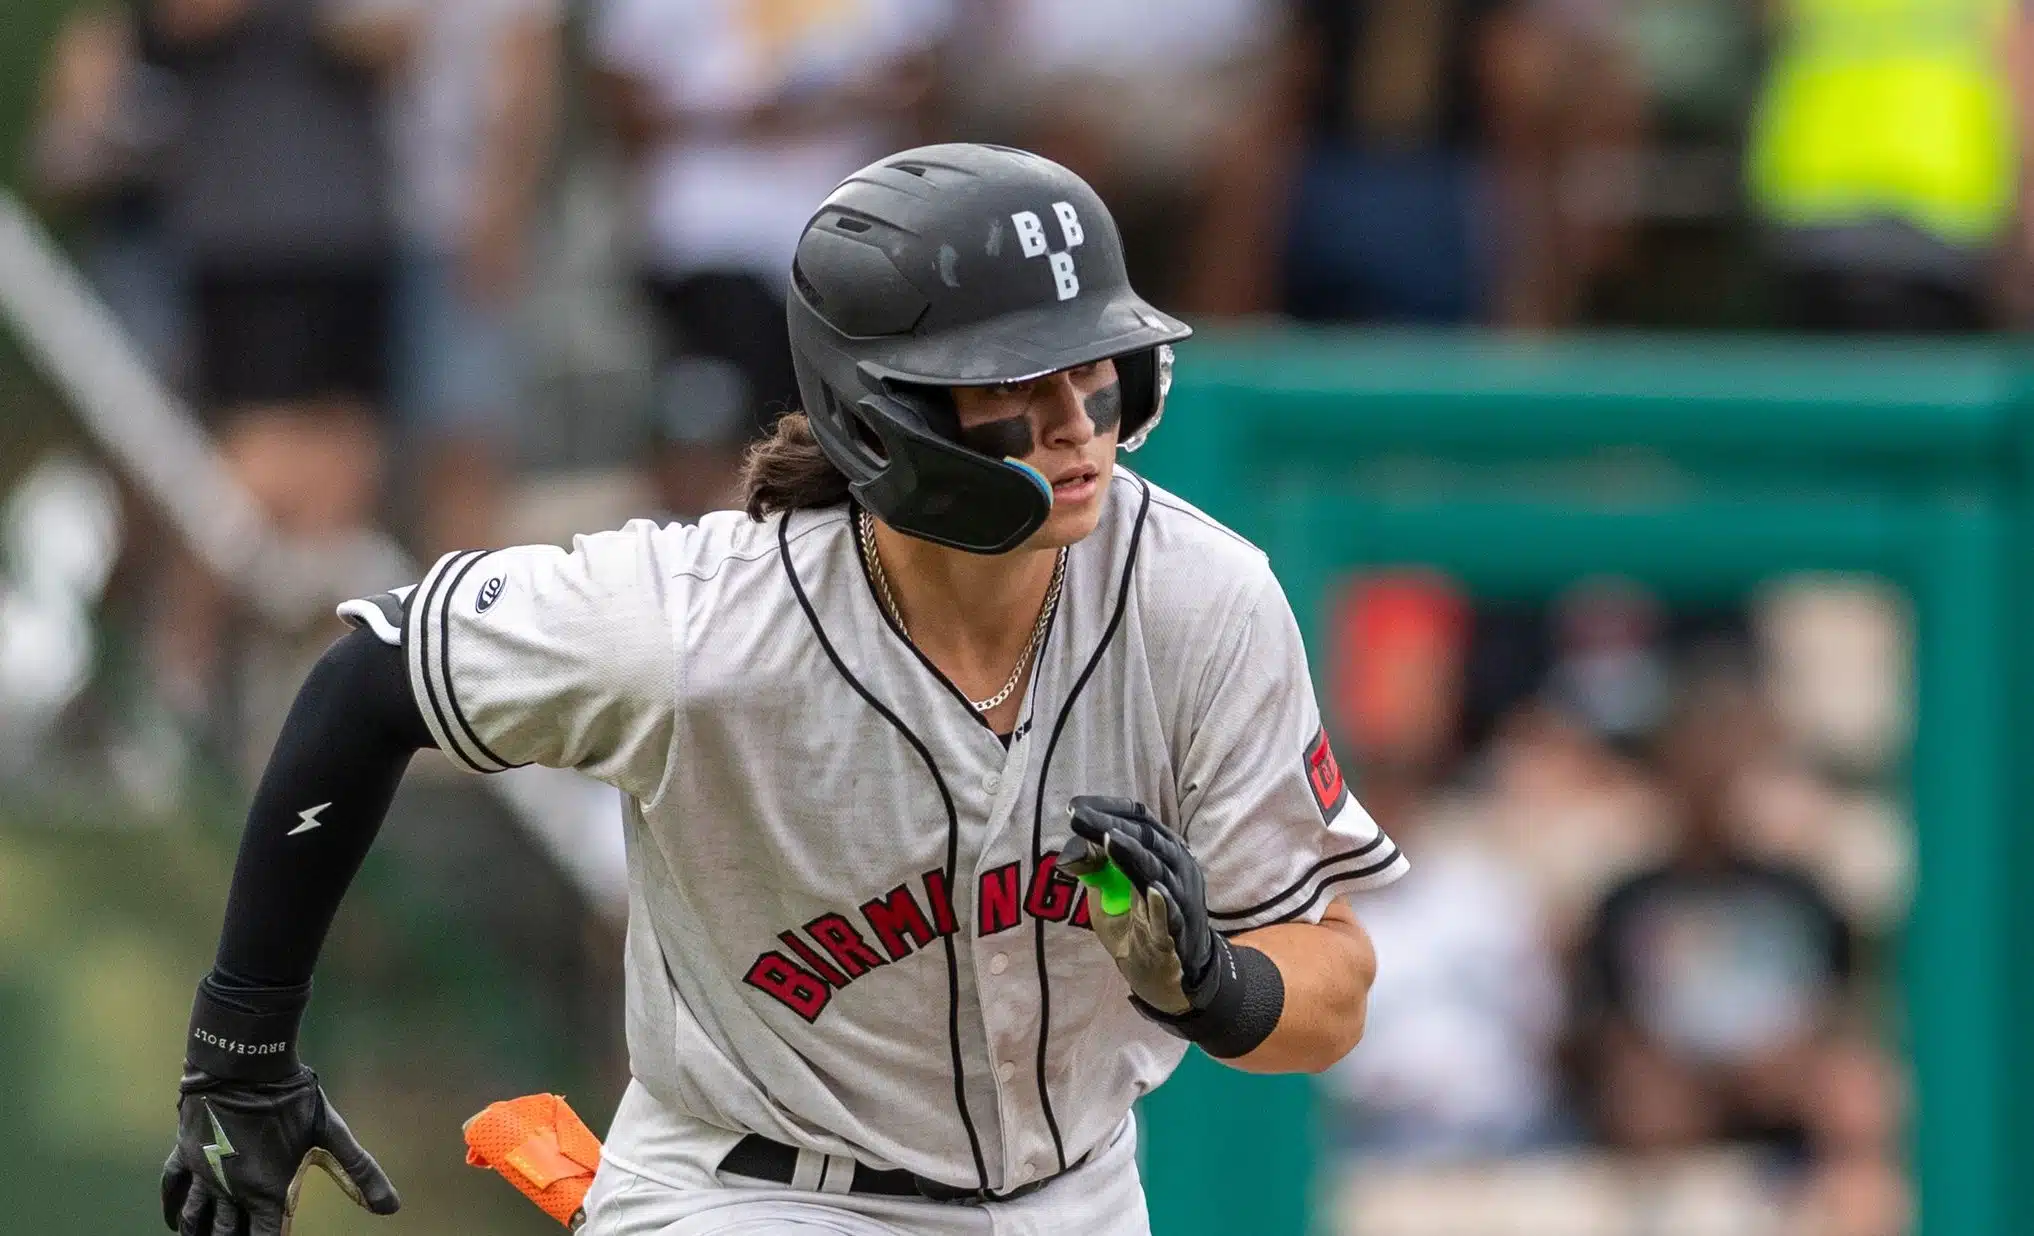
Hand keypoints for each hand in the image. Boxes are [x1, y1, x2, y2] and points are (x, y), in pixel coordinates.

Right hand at [162, 1066, 398, 1235]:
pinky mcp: (185, 1153)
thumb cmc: (291, 1098)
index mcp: (268, 1191)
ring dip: (200, 1235)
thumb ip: (360, 1172)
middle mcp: (232, 1190)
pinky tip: (174, 1221)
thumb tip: (392, 1206)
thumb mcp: (330, 1134)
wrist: (244, 1064)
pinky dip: (172, 1209)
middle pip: (227, 1235)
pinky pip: (173, 1189)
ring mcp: (205, 1174)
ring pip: (196, 1220)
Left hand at [1060, 795, 1219, 1016]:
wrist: (1169, 975)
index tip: (1076, 806)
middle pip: (1147, 839)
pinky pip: (1171, 917)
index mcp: (1162, 853)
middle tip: (1080, 817)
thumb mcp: (1109, 895)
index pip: (1139, 820)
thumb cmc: (1138, 925)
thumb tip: (1074, 844)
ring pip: (1159, 872)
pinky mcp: (1178, 934)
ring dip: (1134, 855)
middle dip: (1111, 826)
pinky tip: (1151, 889)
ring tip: (1110, 839)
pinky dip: (1161, 903)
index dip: (1109, 810)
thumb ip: (1096, 870)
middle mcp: (1178, 868)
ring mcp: (1181, 900)